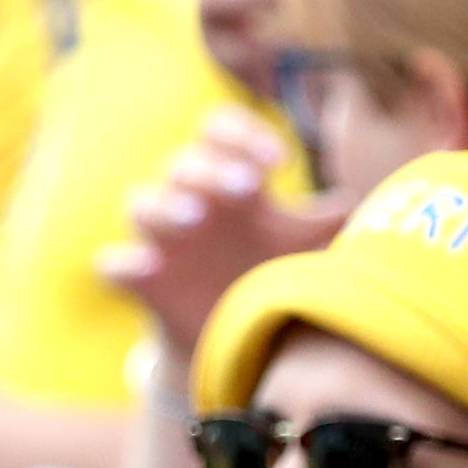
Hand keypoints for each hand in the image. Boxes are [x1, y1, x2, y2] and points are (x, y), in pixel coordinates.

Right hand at [96, 110, 343, 363]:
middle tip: (249, 188)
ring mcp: (161, 240)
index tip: (281, 164)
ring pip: (141, 203)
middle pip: (182, 162)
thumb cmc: (267, 274)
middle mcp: (190, 199)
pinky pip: (113, 264)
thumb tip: (354, 202)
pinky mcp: (141, 281)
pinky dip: (123, 263)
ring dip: (164, 205)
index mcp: (227, 177)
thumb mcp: (303, 248)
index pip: (220, 129)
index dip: (244, 135)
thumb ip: (326, 223)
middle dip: (212, 169)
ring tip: (196, 220)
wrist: (233, 338)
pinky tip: (148, 267)